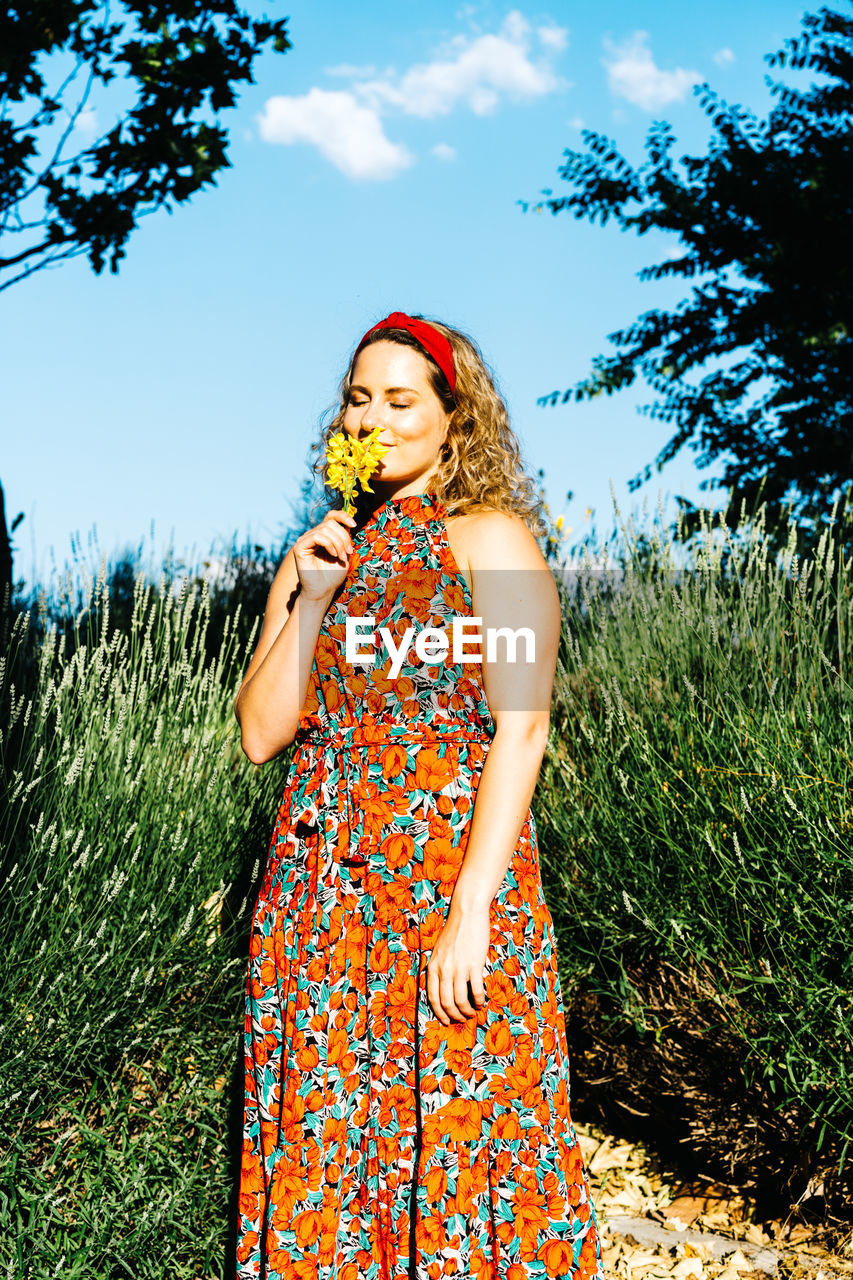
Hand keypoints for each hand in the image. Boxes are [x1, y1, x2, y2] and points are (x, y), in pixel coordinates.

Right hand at [293, 508, 356, 601]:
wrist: (324, 590)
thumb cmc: (333, 574)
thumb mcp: (344, 553)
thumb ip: (345, 538)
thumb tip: (349, 524)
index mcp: (324, 535)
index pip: (331, 516)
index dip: (343, 516)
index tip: (353, 524)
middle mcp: (313, 535)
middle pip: (331, 523)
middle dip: (344, 537)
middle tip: (348, 553)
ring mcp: (305, 540)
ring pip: (325, 529)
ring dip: (338, 543)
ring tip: (341, 557)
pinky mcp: (299, 547)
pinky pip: (316, 536)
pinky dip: (328, 544)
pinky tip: (333, 555)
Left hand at [426, 905, 490, 1024]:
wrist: (467, 913)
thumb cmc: (455, 931)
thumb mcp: (439, 950)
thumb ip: (439, 967)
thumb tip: (442, 987)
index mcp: (433, 966)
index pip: (432, 997)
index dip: (439, 1012)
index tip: (445, 1020)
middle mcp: (443, 969)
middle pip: (446, 1002)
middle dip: (454, 1015)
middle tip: (461, 1019)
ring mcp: (459, 967)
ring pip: (461, 1000)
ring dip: (467, 1011)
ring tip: (472, 1013)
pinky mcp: (474, 964)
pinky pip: (476, 990)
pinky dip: (479, 1000)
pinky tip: (482, 1003)